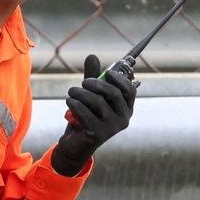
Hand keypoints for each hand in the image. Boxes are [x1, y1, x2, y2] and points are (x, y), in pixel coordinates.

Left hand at [51, 54, 137, 175]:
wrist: (76, 143)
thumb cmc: (86, 116)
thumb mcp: (90, 95)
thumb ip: (93, 77)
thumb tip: (92, 56)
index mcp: (126, 108)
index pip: (130, 89)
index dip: (119, 78)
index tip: (107, 72)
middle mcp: (123, 118)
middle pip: (113, 93)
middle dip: (96, 83)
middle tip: (83, 82)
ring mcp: (112, 128)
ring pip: (97, 101)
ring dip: (80, 93)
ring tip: (71, 92)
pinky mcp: (98, 134)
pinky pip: (85, 112)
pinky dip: (75, 104)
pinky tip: (69, 102)